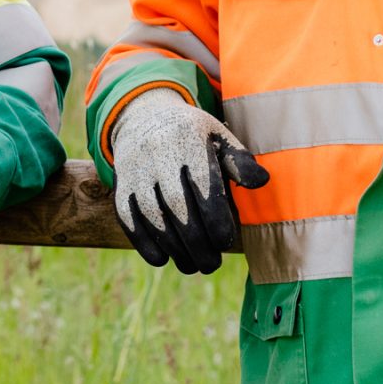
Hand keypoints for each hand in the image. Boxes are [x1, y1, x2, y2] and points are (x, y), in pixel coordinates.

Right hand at [107, 88, 267, 274]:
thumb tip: (261, 182)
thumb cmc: (192, 136)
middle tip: (212, 264)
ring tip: (192, 265)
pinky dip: (144, 244)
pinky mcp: (122, 187)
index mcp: (189, 140)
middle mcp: (159, 155)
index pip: (204, 186)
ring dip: (173, 248)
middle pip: (178, 208)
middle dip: (197, 243)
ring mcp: (136, 172)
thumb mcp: (217, 137)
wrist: (142, 118)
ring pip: (154, 218)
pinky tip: (162, 259)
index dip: (215, 218)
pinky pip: (129, 220)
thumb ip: (239, 161)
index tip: (225, 241)